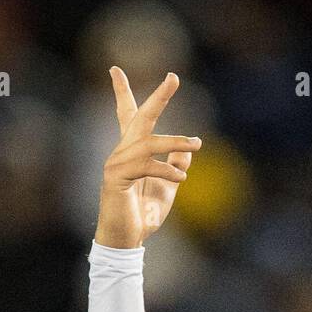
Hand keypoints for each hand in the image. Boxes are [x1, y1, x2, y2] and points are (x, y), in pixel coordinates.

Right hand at [96, 69, 201, 248]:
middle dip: (158, 97)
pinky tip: (179, 180)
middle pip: (138, 117)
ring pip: (148, 142)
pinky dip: (165, 171)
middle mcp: (121, 153)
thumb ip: (174, 168)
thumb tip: (186, 151)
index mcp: (131, 152)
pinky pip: (145, 166)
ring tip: (196, 144)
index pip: (127, 116)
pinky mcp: (116, 179)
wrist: (126, 242)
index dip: (121, 92)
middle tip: (174, 77)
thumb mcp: (166, 190)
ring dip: (175, 141)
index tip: (115, 69)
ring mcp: (116, 164)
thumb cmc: (143, 216)